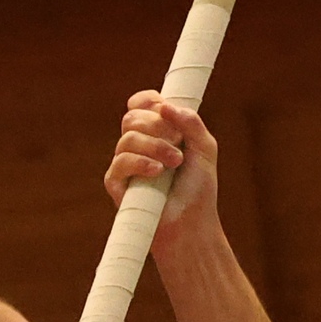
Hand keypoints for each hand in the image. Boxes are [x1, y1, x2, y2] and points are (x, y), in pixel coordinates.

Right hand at [103, 91, 218, 253]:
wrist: (191, 220)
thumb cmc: (198, 186)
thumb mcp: (204, 147)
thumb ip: (191, 122)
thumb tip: (165, 106)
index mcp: (156, 131)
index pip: (140, 104)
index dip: (149, 101)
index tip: (164, 109)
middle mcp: (137, 144)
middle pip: (132, 118)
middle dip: (158, 126)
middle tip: (179, 143)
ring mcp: (124, 163)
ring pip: (128, 138)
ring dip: (155, 146)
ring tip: (175, 163)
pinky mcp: (116, 183)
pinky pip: (121, 161)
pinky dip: (141, 163)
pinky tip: (157, 172)